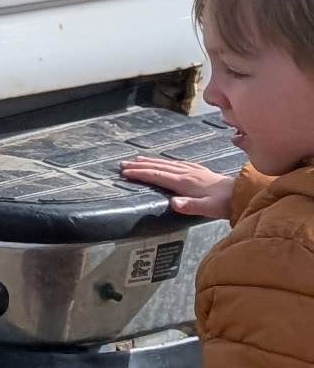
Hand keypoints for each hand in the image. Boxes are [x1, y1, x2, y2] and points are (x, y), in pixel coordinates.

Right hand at [119, 153, 235, 216]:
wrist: (245, 193)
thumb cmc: (226, 204)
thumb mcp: (208, 208)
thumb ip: (190, 206)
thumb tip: (172, 203)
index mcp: (185, 182)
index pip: (158, 176)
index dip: (141, 174)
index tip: (125, 172)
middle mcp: (187, 173)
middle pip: (159, 167)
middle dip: (141, 165)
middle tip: (123, 164)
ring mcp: (194, 170)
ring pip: (167, 163)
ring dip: (151, 161)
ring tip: (138, 159)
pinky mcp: (200, 171)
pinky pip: (178, 163)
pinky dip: (167, 162)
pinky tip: (166, 162)